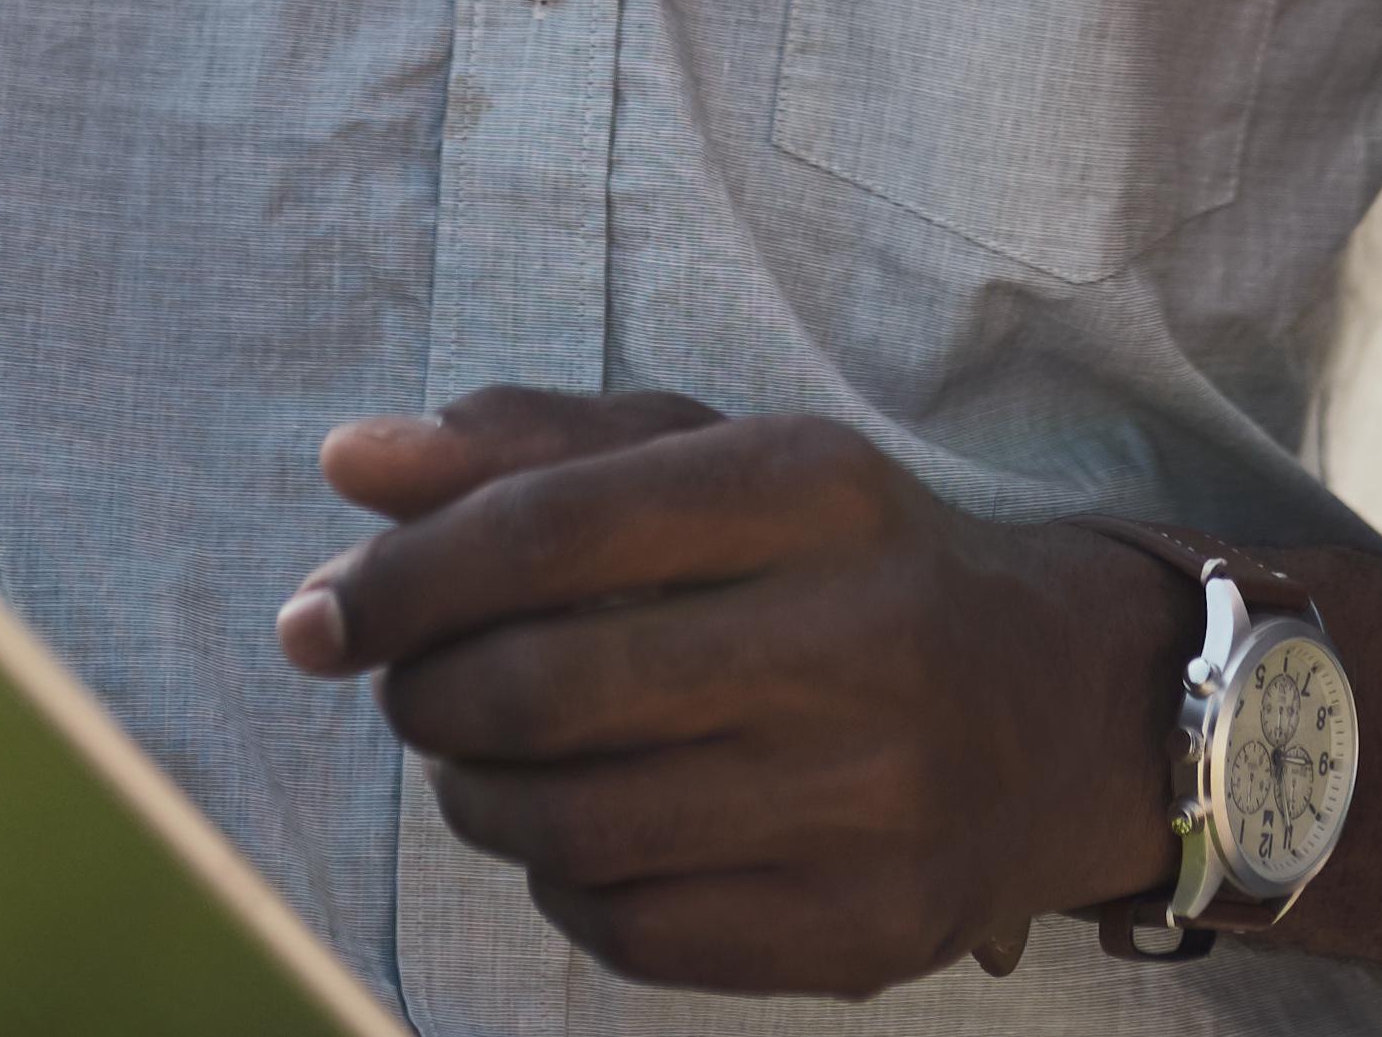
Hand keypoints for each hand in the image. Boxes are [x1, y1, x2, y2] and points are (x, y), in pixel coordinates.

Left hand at [274, 388, 1181, 995]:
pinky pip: (629, 929)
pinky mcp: (863, 930)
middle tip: (406, 691)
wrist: (1062, 714)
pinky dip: (558, 886)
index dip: (404, 579)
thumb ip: (533, 452)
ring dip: (473, 798)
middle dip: (424, 697)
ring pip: (571, 825)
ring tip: (478, 762)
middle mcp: (858, 637)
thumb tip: (348, 459)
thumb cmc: (843, 567)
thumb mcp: (719, 464)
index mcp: (814, 486)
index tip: (319, 617)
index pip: (554, 526)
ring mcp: (871, 801)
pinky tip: (572, 838)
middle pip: (545, 687)